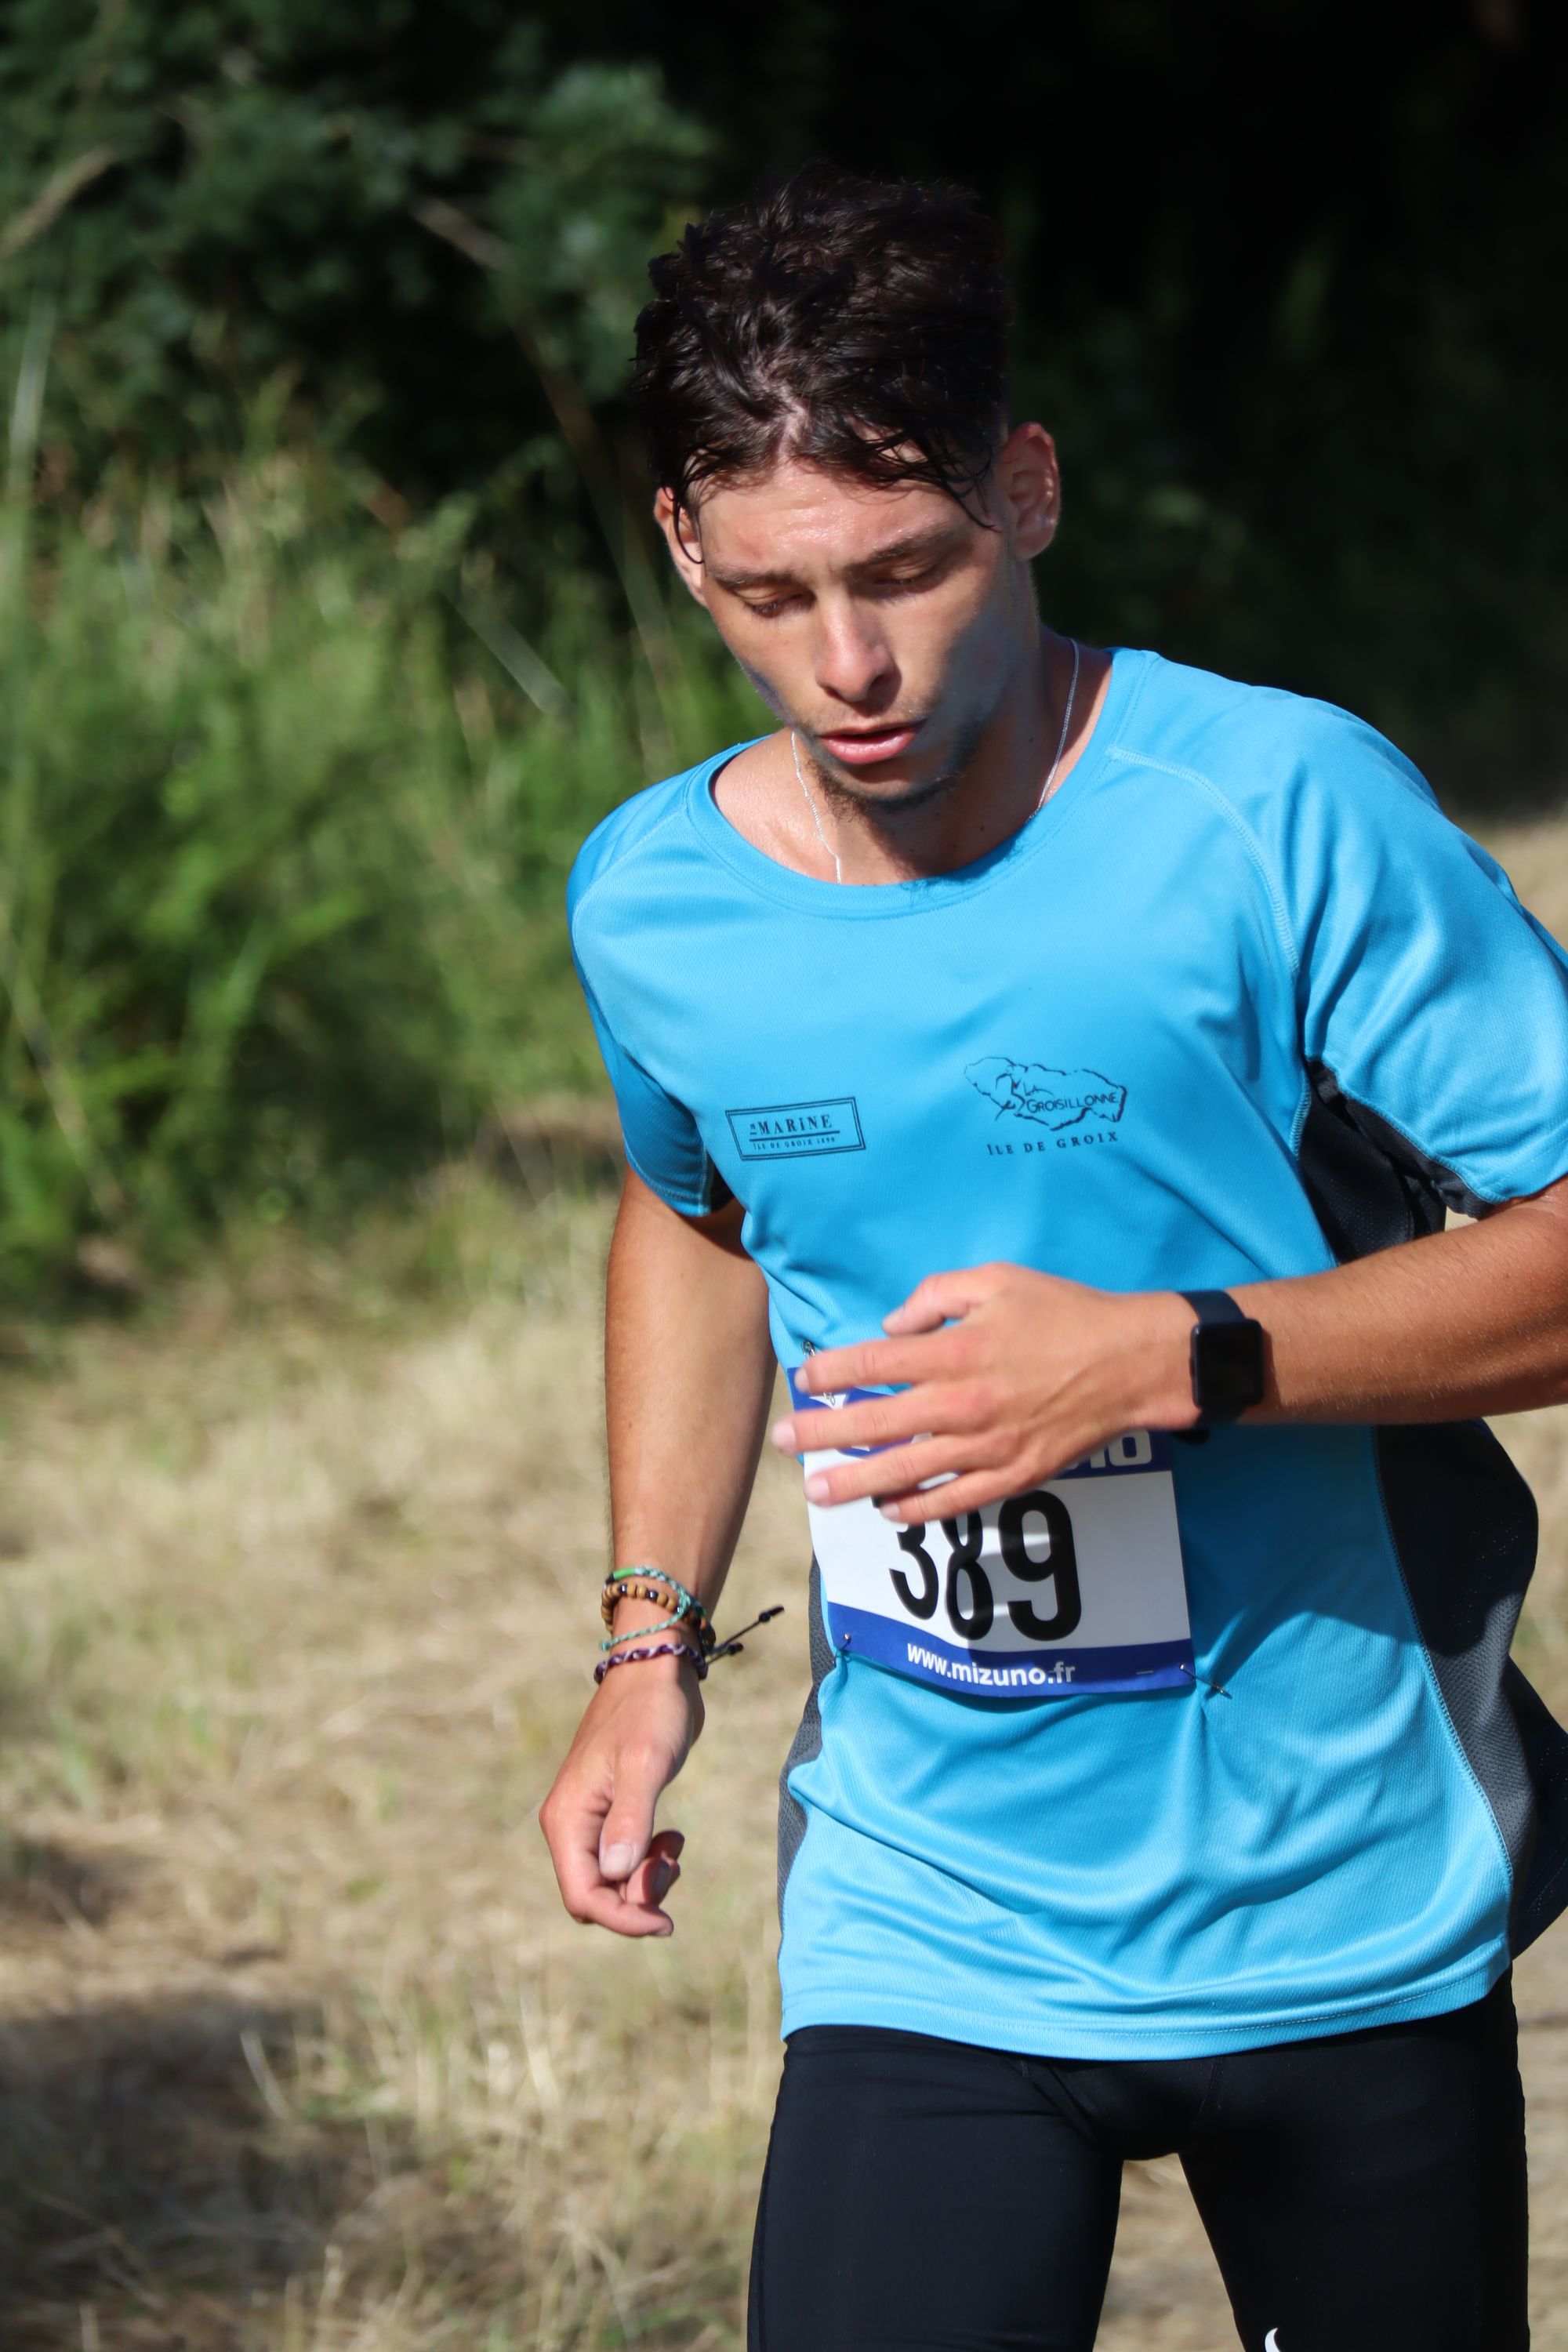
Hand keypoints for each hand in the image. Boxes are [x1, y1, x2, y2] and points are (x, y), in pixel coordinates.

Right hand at [539, 1650, 703, 1935]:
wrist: (657, 1671)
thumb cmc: (651, 1711)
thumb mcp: (645, 1763)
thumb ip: (630, 1819)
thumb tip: (615, 1874)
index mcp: (567, 1819)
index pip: (584, 1897)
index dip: (623, 1919)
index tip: (666, 1922)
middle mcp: (571, 1825)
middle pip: (596, 1896)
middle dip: (637, 1898)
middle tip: (674, 1863)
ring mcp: (590, 1820)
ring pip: (612, 1882)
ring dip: (646, 1879)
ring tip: (675, 1846)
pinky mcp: (612, 1812)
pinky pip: (624, 1860)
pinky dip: (649, 1860)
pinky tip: (671, 1837)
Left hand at [771, 1263, 1194, 1521]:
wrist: (1131, 1363)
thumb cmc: (1064, 1313)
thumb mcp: (997, 1280)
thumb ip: (935, 1295)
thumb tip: (891, 1325)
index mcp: (955, 1350)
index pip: (873, 1363)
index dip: (830, 1372)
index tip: (803, 1380)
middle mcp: (962, 1402)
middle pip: (874, 1423)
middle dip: (822, 1434)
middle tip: (783, 1443)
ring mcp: (986, 1446)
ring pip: (905, 1472)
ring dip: (854, 1483)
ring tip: (816, 1492)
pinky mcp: (1012, 1476)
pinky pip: (953, 1500)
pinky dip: (917, 1509)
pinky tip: (887, 1510)